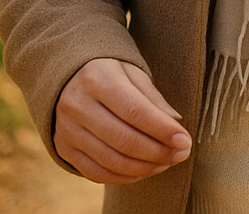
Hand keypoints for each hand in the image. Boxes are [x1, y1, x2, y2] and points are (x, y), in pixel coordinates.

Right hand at [53, 58, 191, 183]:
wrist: (68, 75)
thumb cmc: (109, 71)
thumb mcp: (131, 71)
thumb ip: (152, 96)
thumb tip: (175, 122)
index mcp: (97, 79)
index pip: (135, 111)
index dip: (162, 130)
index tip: (185, 141)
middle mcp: (78, 105)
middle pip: (123, 140)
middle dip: (157, 152)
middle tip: (181, 154)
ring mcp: (67, 130)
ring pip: (110, 160)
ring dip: (144, 167)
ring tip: (166, 163)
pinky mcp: (63, 149)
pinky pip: (95, 173)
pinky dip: (123, 177)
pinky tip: (142, 171)